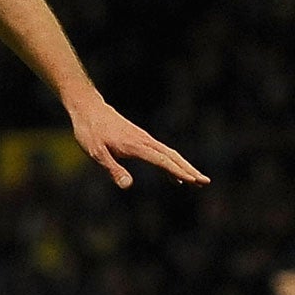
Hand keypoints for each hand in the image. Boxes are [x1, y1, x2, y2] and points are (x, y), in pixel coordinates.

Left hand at [66, 96, 208, 188]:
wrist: (88, 108)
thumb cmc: (90, 131)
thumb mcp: (96, 153)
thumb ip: (113, 169)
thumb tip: (128, 186)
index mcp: (135, 145)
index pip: (162, 160)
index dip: (178, 171)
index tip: (193, 181)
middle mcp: (144, 141)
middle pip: (172, 156)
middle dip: (189, 169)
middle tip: (205, 182)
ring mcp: (143, 138)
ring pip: (169, 154)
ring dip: (183, 167)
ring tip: (196, 181)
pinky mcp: (140, 139)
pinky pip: (160, 153)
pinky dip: (171, 164)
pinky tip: (173, 175)